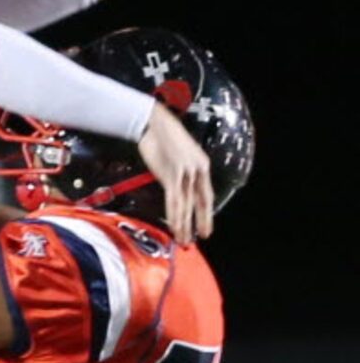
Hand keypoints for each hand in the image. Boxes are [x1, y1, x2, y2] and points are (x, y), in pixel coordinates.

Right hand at [137, 102, 213, 244]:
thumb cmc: (163, 138)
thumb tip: (176, 186)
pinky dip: (174, 215)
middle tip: (200, 238)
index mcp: (202, 166)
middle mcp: (197, 170)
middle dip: (200, 222)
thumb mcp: (179, 156)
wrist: (155, 123)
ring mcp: (186, 173)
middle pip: (200, 202)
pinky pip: (174, 200)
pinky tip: (174, 225)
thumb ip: (181, 172)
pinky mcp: (172, 175)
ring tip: (184, 239)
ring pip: (186, 205)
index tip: (206, 228)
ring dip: (184, 224)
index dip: (206, 214)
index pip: (206, 195)